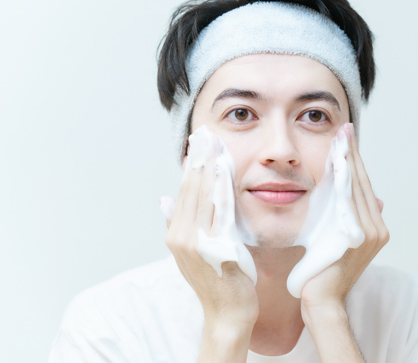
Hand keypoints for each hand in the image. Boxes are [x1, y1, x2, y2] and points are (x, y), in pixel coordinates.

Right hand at [164, 151, 258, 328]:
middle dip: (199, 158)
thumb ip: (176, 224)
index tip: (197, 143)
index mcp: (175, 234)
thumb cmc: (214, 280)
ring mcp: (198, 242)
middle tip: (205, 132)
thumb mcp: (189, 252)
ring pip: (204, 195)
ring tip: (214, 142)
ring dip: (210, 165)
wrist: (227, 311)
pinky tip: (224, 169)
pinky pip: (220, 211)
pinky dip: (221, 187)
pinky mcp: (217, 246)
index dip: (191, 165)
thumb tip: (163, 199)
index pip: (183, 192)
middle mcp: (182, 236)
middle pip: (192, 188)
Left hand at [300, 123, 388, 313]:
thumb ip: (347, 219)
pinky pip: (349, 201)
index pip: (362, 187)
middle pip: (362, 183)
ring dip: (349, 160)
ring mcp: (371, 233)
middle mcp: (377, 228)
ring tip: (342, 137)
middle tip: (346, 128)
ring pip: (357, 188)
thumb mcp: (335, 239)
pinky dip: (345, 180)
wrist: (321, 300)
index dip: (354, 162)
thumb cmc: (321, 272)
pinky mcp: (359, 237)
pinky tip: (339, 161)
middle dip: (353, 154)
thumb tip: (365, 200)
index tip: (346, 139)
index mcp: (373, 228)